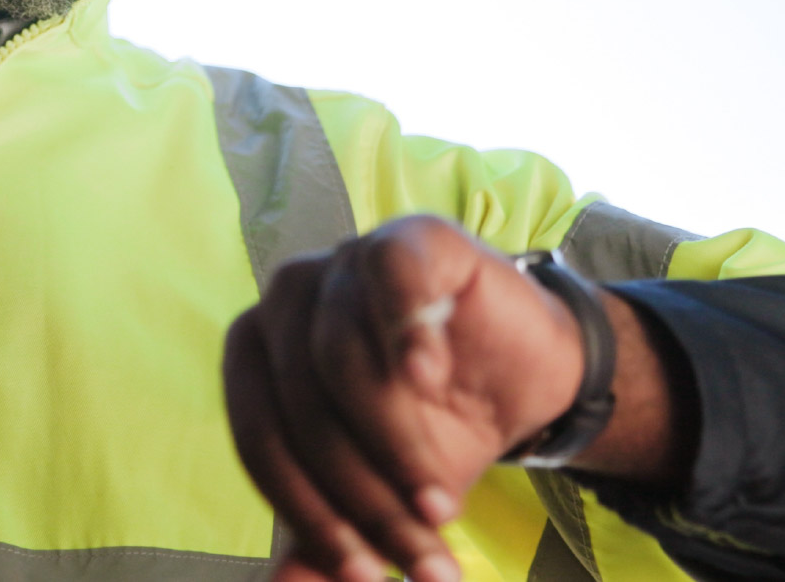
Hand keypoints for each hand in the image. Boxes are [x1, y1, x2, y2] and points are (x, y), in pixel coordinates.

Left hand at [222, 217, 586, 581]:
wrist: (525, 382)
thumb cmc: (432, 431)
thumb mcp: (378, 494)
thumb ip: (324, 538)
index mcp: (258, 349)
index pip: (260, 435)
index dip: (310, 514)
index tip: (365, 576)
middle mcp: (289, 295)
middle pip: (303, 404)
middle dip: (365, 497)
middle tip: (426, 559)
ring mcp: (346, 257)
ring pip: (343, 356)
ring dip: (397, 446)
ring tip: (442, 506)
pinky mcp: (412, 236)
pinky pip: (389, 272)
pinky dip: (404, 327)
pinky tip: (429, 375)